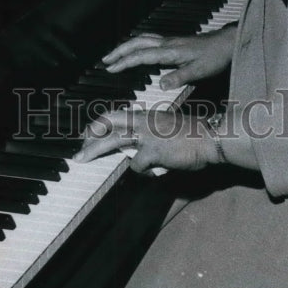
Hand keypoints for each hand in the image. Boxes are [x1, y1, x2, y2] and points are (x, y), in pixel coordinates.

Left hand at [72, 106, 219, 172]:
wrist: (209, 136)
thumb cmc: (190, 134)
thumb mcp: (164, 127)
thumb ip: (147, 134)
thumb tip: (133, 150)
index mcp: (145, 115)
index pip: (115, 114)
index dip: (98, 124)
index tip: (88, 134)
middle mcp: (143, 121)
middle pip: (108, 124)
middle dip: (89, 136)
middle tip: (79, 150)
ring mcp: (147, 135)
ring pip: (113, 141)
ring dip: (95, 151)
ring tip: (82, 159)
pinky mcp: (154, 151)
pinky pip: (137, 165)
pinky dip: (140, 171)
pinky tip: (149, 172)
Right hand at [102, 24, 236, 89]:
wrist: (227, 43)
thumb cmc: (215, 57)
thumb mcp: (199, 70)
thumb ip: (179, 77)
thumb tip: (160, 84)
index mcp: (170, 51)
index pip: (141, 55)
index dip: (124, 62)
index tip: (110, 69)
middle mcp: (167, 43)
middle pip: (137, 43)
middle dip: (119, 51)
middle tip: (105, 60)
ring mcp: (170, 41)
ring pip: (142, 39)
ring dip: (127, 46)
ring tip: (115, 54)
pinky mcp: (174, 42)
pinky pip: (150, 40)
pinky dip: (138, 44)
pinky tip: (137, 50)